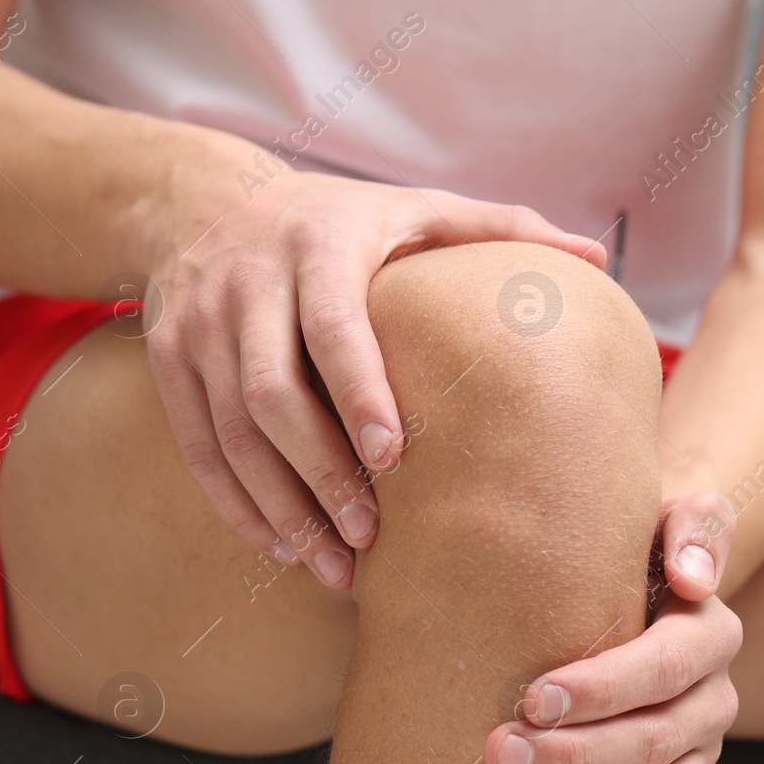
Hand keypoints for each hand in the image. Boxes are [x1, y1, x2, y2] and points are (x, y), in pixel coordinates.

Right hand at [145, 169, 605, 587]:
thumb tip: (598, 259)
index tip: (393, 457)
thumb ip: (501, 227)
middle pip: (269, 392)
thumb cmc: (342, 218)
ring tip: (331, 564)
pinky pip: (194, 446)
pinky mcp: (165, 361)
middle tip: (371, 534)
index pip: (331, 325)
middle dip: (319, 470)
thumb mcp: (416, 205)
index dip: (357, 391)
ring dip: (278, 505)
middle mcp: (246, 282)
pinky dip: (235, 504)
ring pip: (226, 431)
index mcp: (317, 242)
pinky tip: (281, 548)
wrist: (202, 199)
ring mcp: (196, 325)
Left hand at [485, 492, 741, 763]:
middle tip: (498, 754)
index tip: (532, 695)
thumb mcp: (660, 516)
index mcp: (707, 633)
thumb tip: (693, 579)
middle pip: (658, 740)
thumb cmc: (621, 552)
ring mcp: (700, 759)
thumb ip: (692, 525)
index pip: (667, 665)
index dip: (605, 686)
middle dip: (577, 753)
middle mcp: (711, 701)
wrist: (618, 594)